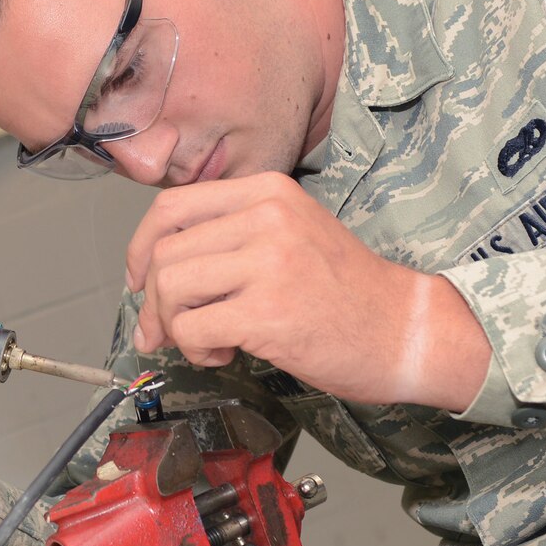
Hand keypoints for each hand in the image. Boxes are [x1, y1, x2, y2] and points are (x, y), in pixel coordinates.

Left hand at [125, 173, 491, 410]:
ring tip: (209, 342)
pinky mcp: (267, 312)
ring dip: (175, 326)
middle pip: (164, 252)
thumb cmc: (349, 293)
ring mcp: (268, 262)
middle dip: (154, 301)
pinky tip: (226, 354)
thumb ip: (231, 239)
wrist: (404, 329)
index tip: (141, 280)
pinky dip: (196, 349)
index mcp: (268, 191)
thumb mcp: (292, 234)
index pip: (171, 206)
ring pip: (170, 287)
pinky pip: (192, 327)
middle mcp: (266, 217)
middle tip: (171, 332)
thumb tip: (155, 275)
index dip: (141, 248)